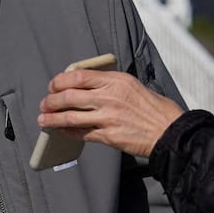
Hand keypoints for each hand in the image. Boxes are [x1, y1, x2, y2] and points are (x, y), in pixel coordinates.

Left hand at [39, 70, 183, 158]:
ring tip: (43, 120)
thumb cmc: (154, 109)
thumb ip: (110, 84)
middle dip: (51, 100)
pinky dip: (68, 132)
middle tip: (45, 103)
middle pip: (69, 96)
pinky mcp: (109, 136)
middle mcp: (110, 97)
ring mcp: (108, 117)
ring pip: (70, 117)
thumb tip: (85, 86)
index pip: (79, 76)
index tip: (53, 85)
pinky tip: (61, 132)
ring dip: (52, 119)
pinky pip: (81, 134)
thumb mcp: (133, 85)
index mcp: (116, 80)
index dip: (60, 81)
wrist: (170, 131)